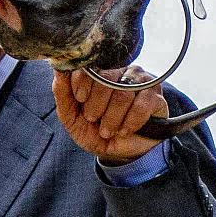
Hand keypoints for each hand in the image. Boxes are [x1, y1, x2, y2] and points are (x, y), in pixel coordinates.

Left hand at [52, 68, 167, 164]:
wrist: (121, 153)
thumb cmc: (95, 131)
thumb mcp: (72, 117)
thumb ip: (63, 93)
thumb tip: (58, 68)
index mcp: (101, 71)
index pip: (92, 64)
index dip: (83, 82)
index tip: (81, 99)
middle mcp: (122, 71)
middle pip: (107, 78)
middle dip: (96, 106)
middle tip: (95, 119)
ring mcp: (141, 82)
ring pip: (124, 93)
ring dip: (112, 119)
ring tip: (109, 130)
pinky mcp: (156, 97)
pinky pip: (142, 104)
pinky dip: (130, 122)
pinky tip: (125, 130)